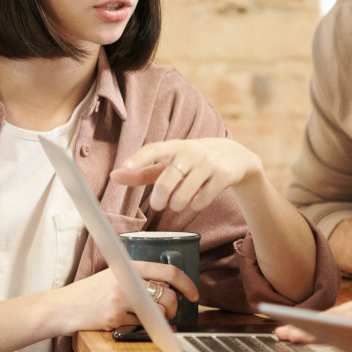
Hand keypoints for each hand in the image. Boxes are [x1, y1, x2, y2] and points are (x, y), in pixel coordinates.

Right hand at [45, 260, 200, 334]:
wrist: (63, 307)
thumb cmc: (88, 293)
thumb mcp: (112, 276)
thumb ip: (136, 278)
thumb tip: (166, 288)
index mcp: (128, 266)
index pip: (167, 272)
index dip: (186, 284)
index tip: (194, 294)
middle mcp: (126, 281)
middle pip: (167, 296)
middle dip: (173, 308)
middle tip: (169, 312)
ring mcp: (121, 300)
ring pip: (157, 313)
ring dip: (159, 319)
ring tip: (148, 318)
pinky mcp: (116, 317)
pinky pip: (140, 325)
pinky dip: (140, 327)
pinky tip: (127, 322)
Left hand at [113, 138, 264, 213]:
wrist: (237, 157)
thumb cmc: (195, 161)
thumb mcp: (172, 162)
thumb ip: (144, 171)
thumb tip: (114, 176)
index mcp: (176, 146)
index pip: (154, 149)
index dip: (139, 159)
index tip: (125, 167)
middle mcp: (192, 152)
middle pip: (166, 182)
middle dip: (159, 200)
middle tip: (158, 205)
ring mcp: (209, 163)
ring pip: (183, 195)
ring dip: (178, 205)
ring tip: (179, 203)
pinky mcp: (223, 175)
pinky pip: (202, 200)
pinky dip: (196, 205)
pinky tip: (198, 199)